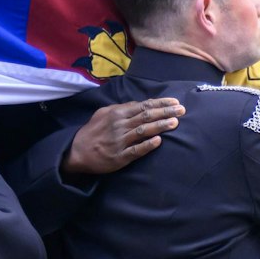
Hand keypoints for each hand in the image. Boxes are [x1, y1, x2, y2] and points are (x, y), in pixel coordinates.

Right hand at [61, 98, 183, 175]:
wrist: (77, 151)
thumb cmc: (93, 131)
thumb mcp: (104, 113)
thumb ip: (122, 108)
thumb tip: (141, 104)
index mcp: (117, 113)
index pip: (144, 106)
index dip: (161, 104)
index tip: (175, 102)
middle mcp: (120, 125)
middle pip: (146, 116)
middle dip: (166, 113)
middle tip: (182, 110)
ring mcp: (120, 141)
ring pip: (143, 131)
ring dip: (160, 126)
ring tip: (175, 123)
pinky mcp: (119, 156)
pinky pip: (136, 150)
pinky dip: (147, 145)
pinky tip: (159, 142)